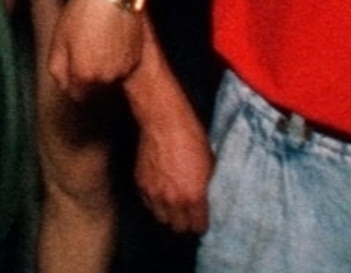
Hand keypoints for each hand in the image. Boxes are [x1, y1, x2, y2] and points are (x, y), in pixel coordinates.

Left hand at [48, 0, 143, 95]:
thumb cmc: (83, 14)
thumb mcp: (59, 39)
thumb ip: (57, 68)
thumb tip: (62, 83)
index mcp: (84, 75)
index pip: (75, 95)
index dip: (70, 81)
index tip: (70, 66)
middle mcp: (105, 78)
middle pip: (93, 87)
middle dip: (87, 74)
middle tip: (84, 48)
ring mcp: (123, 69)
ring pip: (109, 76)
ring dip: (103, 66)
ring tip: (99, 40)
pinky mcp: (135, 58)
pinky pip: (123, 66)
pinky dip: (117, 58)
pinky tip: (112, 38)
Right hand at [133, 78, 211, 234]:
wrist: (164, 121)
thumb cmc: (191, 138)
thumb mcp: (209, 165)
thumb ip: (206, 188)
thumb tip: (206, 199)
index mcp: (194, 197)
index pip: (198, 226)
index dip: (201, 224)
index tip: (201, 219)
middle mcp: (173, 200)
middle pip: (178, 228)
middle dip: (185, 223)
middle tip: (188, 213)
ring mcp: (155, 194)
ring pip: (161, 219)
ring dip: (168, 215)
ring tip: (173, 205)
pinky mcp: (141, 185)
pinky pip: (148, 204)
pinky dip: (154, 203)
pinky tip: (160, 192)